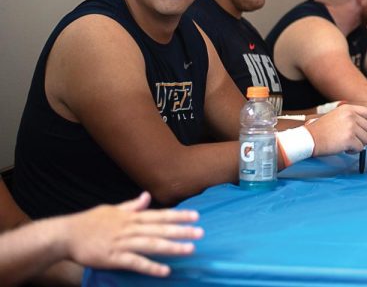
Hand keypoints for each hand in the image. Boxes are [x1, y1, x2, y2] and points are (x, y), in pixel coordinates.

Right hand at [64, 192, 201, 277]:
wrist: (65, 235)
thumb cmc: (89, 222)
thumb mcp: (112, 209)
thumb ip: (132, 205)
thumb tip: (147, 196)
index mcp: (130, 216)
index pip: (159, 215)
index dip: (178, 215)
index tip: (195, 216)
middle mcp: (129, 228)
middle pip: (160, 228)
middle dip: (181, 230)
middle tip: (200, 232)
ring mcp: (122, 243)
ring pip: (151, 244)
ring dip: (171, 247)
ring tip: (190, 249)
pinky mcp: (113, 258)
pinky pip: (135, 263)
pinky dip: (151, 266)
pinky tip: (165, 270)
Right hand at [308, 104, 366, 155]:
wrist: (309, 139)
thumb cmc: (322, 131)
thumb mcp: (337, 117)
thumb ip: (352, 119)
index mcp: (348, 108)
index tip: (364, 131)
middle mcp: (351, 115)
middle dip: (363, 136)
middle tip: (352, 141)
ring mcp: (351, 126)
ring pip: (366, 139)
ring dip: (357, 144)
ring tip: (345, 144)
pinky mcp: (349, 139)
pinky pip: (360, 148)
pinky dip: (353, 151)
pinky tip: (343, 148)